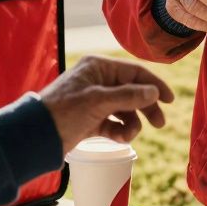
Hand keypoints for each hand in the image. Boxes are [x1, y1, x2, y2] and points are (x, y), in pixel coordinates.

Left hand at [40, 55, 175, 150]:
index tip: (169, 101)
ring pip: (124, 109)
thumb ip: (129, 96)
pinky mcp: (90, 120)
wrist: (36, 135)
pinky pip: (113, 123)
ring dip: (131, 123)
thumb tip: (154, 92)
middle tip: (159, 123)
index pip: (135, 72)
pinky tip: (119, 138)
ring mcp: (94, 101)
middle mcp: (98, 81)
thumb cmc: (64, 110)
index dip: (154, 85)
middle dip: (145, 107)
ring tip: (128, 135)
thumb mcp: (98, 101)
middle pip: (132, 91)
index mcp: (99, 67)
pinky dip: (119, 131)